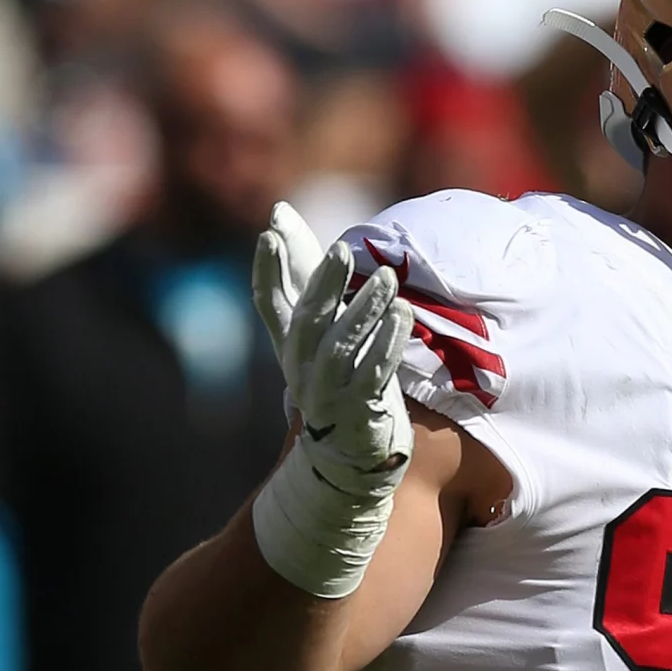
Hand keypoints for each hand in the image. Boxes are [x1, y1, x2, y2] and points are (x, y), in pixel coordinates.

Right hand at [252, 205, 413, 492]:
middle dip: (322, 284)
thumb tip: (280, 213)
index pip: (269, 303)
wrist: (347, 457)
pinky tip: (403, 315)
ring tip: (387, 279)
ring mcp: (328, 392)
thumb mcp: (317, 327)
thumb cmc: (338, 377)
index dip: (267, 271)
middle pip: (307, 320)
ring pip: (342, 346)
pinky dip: (388, 343)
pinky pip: (374, 373)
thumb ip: (304, 272)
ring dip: (365, 310)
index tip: (269, 234)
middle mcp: (302, 367)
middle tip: (342, 249)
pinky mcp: (359, 411)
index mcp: (290, 344)